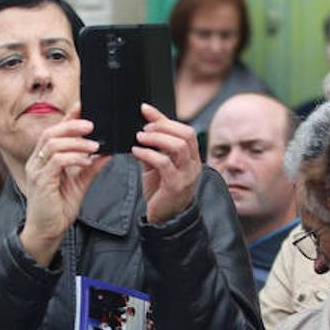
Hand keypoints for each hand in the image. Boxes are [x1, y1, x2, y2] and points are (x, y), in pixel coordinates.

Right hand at [19, 105, 109, 265]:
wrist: (48, 231)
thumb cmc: (59, 208)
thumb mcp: (80, 183)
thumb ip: (91, 166)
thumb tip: (107, 152)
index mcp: (44, 159)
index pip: (54, 132)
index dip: (68, 119)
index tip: (84, 108)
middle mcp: (37, 162)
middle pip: (51, 133)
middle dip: (72, 125)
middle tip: (92, 125)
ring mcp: (37, 171)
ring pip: (53, 144)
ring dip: (76, 142)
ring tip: (94, 145)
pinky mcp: (41, 182)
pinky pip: (57, 162)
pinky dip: (73, 157)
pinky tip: (86, 160)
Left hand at [131, 103, 200, 223]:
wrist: (164, 219)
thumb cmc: (161, 191)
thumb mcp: (157, 164)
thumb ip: (154, 147)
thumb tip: (144, 126)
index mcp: (191, 158)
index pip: (185, 130)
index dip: (164, 119)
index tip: (145, 110)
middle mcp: (193, 165)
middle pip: (186, 134)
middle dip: (163, 126)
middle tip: (144, 129)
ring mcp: (187, 176)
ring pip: (178, 146)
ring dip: (156, 138)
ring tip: (140, 138)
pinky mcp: (175, 186)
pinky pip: (164, 164)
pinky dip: (148, 154)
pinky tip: (136, 152)